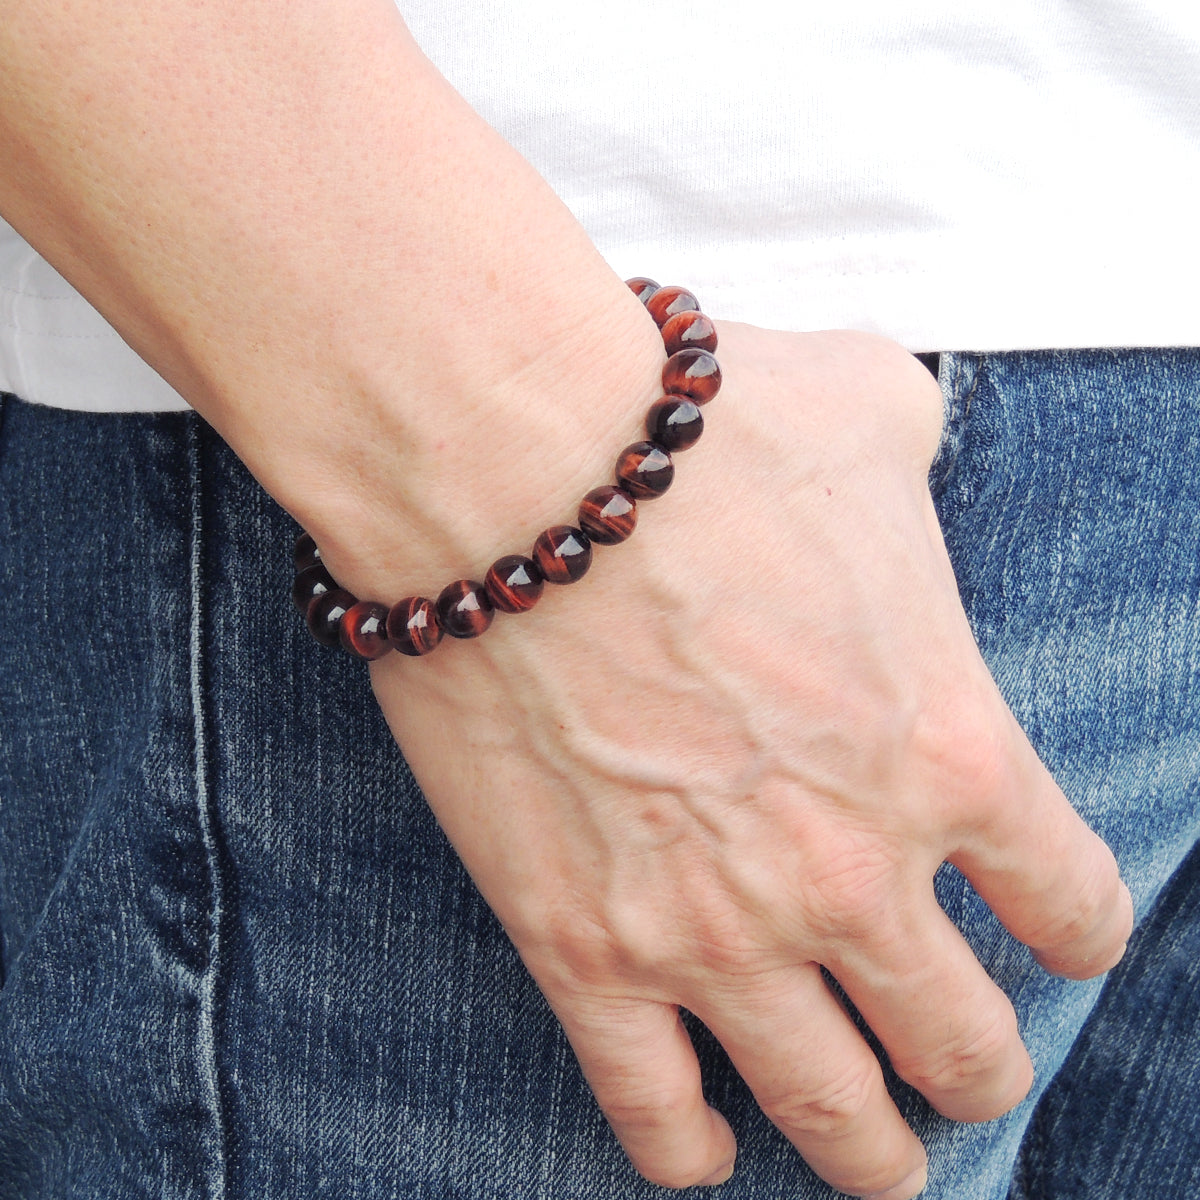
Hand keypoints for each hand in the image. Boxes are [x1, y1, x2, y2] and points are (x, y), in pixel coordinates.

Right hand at [366, 324, 1133, 1197]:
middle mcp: (851, 870)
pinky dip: (687, 1148)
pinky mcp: (582, 943)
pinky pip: (648, 1103)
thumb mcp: (872, 413)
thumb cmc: (702, 433)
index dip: (1072, 928)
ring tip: (882, 1167)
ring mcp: (714, 927)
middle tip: (969, 1067)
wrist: (518, 470)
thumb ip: (920, 455)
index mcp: (949, 750)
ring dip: (870, 1155)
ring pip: (830, 1110)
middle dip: (980, 1068)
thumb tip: (900, 444)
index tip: (1046, 932)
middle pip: (963, 1041)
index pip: (1069, 902)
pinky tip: (705, 1153)